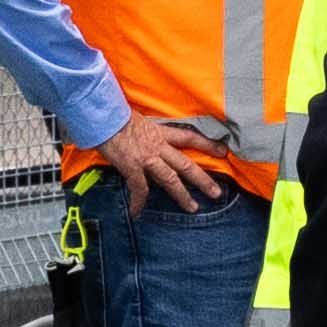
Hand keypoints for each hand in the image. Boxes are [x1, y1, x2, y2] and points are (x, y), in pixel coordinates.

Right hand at [101, 116, 258, 211]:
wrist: (103, 115)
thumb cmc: (115, 114)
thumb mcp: (137, 118)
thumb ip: (144, 129)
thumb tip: (143, 134)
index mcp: (159, 133)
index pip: (189, 137)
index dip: (207, 144)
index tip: (223, 150)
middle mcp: (157, 146)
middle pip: (186, 164)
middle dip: (202, 179)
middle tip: (216, 193)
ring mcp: (146, 158)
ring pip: (170, 179)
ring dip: (182, 195)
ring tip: (192, 208)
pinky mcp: (132, 167)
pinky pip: (139, 189)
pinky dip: (138, 202)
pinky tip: (137, 212)